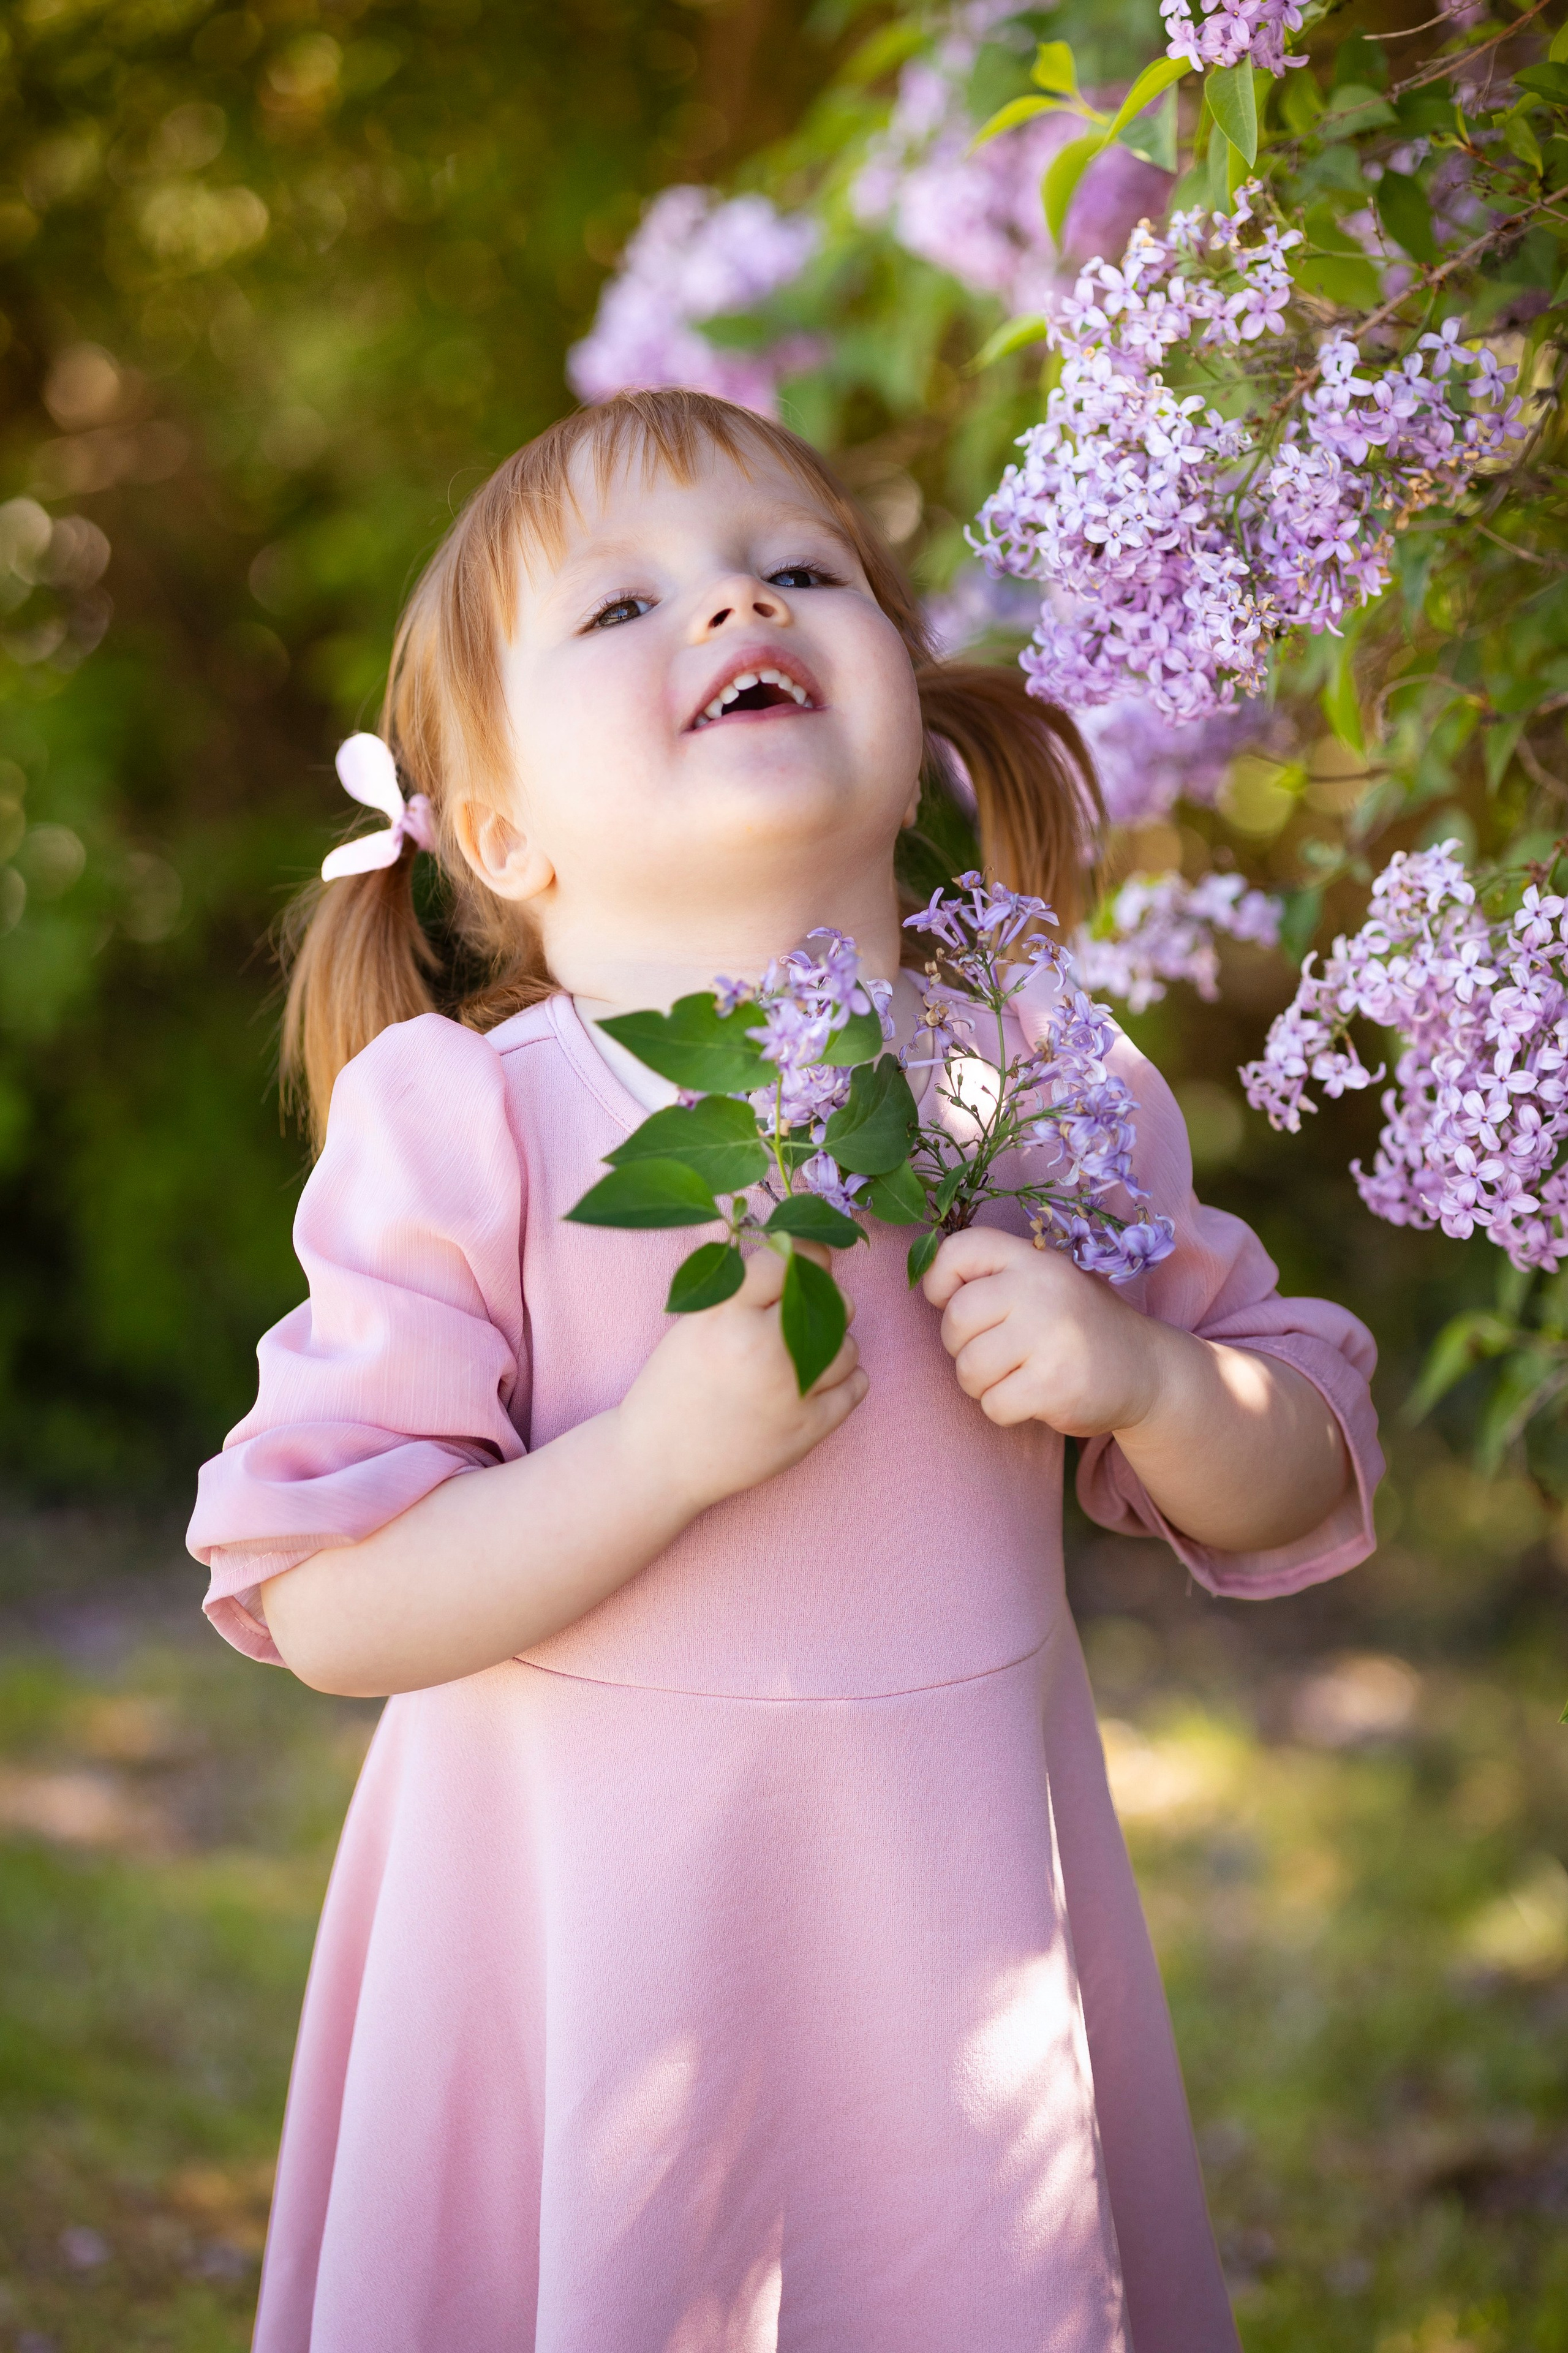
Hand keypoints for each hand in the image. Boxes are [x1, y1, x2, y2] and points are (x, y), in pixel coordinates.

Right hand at [617, 1244, 866, 1511]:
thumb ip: (738, 1283)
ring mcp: (791, 1391)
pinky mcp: (809, 1429)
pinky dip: (844, 1380)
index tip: (797, 1262)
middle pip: (831, 1300)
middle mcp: (763, 1348)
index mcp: (727, 1315)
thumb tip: (785, 1240)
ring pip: (848, 1345)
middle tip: (798, 1316)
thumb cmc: (673, 1386)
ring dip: (832, 1345)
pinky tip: (815, 1382)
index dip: (799, 1255)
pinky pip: (857, 1386)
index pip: (788, 1259)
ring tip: (798, 1357)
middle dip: (822, 1302)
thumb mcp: (692, 1322)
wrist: (659, 1461)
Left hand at [922, 1225, 1167, 1436]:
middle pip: (956, 1319)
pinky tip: (1033, 1397)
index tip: (953, 1302)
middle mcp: (1042, 1289)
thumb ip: (993, 1277)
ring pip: (969, 1368)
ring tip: (1014, 1376)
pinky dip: (1004, 1409)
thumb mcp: (1043, 1281)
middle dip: (960, 1347)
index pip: (958, 1249)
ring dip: (980, 1383)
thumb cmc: (1075, 1325)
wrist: (1146, 1370)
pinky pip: (993, 1404)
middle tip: (993, 1352)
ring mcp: (1050, 1337)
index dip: (939, 1281)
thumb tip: (926, 1286)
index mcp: (1033, 1258)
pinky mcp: (1055, 1385)